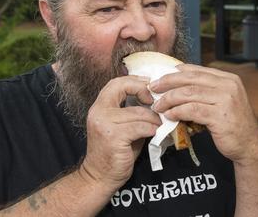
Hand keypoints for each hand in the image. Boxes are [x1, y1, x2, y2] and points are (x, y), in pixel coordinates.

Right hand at [79, 76, 161, 194]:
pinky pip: (140, 127)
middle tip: (156, 103)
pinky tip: (154, 134)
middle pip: (124, 88)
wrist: (100, 177)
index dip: (135, 81)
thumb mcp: (121, 126)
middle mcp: (98, 112)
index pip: (116, 82)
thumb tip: (155, 99)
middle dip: (145, 92)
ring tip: (158, 125)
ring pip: (139, 112)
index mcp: (99, 107)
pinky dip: (151, 129)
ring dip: (153, 118)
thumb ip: (132, 111)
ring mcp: (104, 124)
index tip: (150, 88)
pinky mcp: (114, 137)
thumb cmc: (115, 151)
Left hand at [150, 64, 257, 164]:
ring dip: (169, 99)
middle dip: (168, 82)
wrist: (249, 145)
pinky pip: (192, 110)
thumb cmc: (233, 123)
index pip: (197, 70)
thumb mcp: (222, 101)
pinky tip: (169, 115)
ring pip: (189, 93)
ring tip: (158, 105)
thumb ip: (206, 91)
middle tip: (153, 88)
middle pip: (191, 79)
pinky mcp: (220, 116)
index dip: (176, 73)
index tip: (161, 77)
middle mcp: (229, 86)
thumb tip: (178, 85)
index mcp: (228, 79)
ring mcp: (226, 100)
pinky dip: (177, 111)